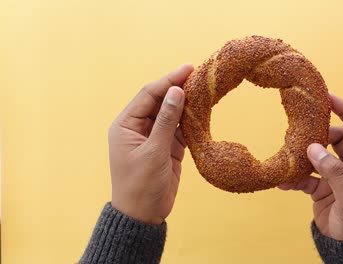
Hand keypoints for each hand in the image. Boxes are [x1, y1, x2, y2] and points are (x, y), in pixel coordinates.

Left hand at [109, 64, 193, 224]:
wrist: (143, 215)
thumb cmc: (140, 185)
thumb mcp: (153, 151)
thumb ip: (166, 121)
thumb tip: (176, 92)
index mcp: (126, 125)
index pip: (149, 95)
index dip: (168, 80)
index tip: (188, 68)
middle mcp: (138, 127)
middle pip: (160, 100)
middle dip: (178, 88)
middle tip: (199, 75)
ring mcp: (154, 137)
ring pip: (171, 113)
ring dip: (186, 103)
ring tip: (204, 88)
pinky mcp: (167, 147)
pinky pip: (179, 128)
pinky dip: (191, 120)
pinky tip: (202, 110)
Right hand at [279, 94, 342, 240]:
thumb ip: (334, 173)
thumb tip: (314, 148)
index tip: (328, 97)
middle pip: (337, 138)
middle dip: (320, 135)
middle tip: (304, 133)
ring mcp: (337, 176)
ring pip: (320, 155)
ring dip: (305, 155)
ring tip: (291, 156)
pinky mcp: (323, 187)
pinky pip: (307, 175)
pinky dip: (295, 177)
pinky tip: (283, 181)